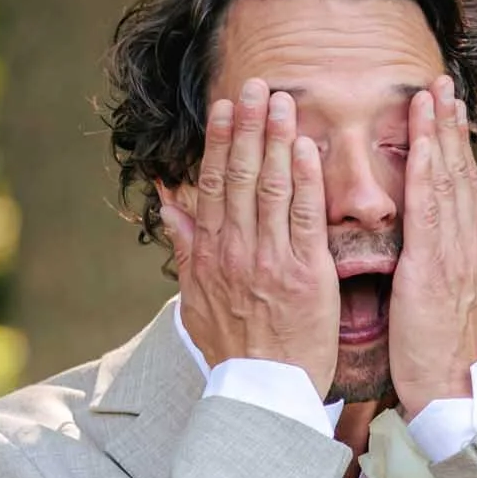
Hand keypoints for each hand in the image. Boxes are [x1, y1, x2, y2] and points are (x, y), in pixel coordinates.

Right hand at [159, 81, 339, 396]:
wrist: (264, 393)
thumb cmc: (236, 350)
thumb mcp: (195, 300)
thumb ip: (186, 248)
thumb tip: (169, 204)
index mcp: (211, 254)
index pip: (214, 185)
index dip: (221, 142)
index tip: (226, 107)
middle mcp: (236, 251)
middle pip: (241, 176)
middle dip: (248, 126)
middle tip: (256, 84)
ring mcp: (271, 260)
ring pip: (273, 187)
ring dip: (277, 139)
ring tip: (283, 101)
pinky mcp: (306, 274)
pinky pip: (307, 218)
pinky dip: (306, 180)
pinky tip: (307, 147)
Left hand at [388, 74, 476, 414]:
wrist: (446, 391)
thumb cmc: (432, 354)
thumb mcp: (438, 303)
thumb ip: (438, 267)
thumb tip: (439, 241)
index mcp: (466, 255)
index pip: (461, 190)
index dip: (454, 148)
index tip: (448, 112)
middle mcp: (466, 247)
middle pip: (460, 175)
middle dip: (451, 128)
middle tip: (444, 84)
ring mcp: (455, 255)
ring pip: (449, 182)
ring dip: (441, 134)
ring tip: (434, 94)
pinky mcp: (434, 268)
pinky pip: (430, 209)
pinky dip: (428, 169)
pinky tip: (423, 140)